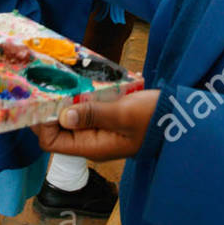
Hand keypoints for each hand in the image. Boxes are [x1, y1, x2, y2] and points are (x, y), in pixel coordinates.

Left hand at [32, 89, 160, 160]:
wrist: (181, 115)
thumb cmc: (155, 117)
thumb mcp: (124, 114)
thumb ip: (94, 114)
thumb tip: (63, 116)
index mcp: (93, 146)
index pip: (52, 142)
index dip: (42, 122)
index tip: (43, 98)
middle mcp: (91, 141)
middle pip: (57, 129)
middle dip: (51, 107)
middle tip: (50, 82)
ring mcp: (98, 130)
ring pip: (70, 116)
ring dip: (66, 98)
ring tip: (64, 78)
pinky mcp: (106, 118)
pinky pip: (84, 108)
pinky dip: (81, 95)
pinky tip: (84, 80)